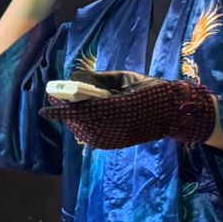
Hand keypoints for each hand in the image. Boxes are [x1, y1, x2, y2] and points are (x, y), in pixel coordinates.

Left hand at [40, 77, 217, 148]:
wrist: (176, 112)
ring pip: (85, 132)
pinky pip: (94, 139)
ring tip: (68, 109)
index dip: (63, 109)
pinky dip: (84, 130)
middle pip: (81, 121)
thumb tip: (76, 77)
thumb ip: (100, 79)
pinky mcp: (119, 144)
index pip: (84, 108)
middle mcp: (118, 123)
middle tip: (56, 100)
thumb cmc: (152, 88)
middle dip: (66, 112)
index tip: (46, 108)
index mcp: (121, 105)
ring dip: (73, 121)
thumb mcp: (126, 78)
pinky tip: (81, 120)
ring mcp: (118, 136)